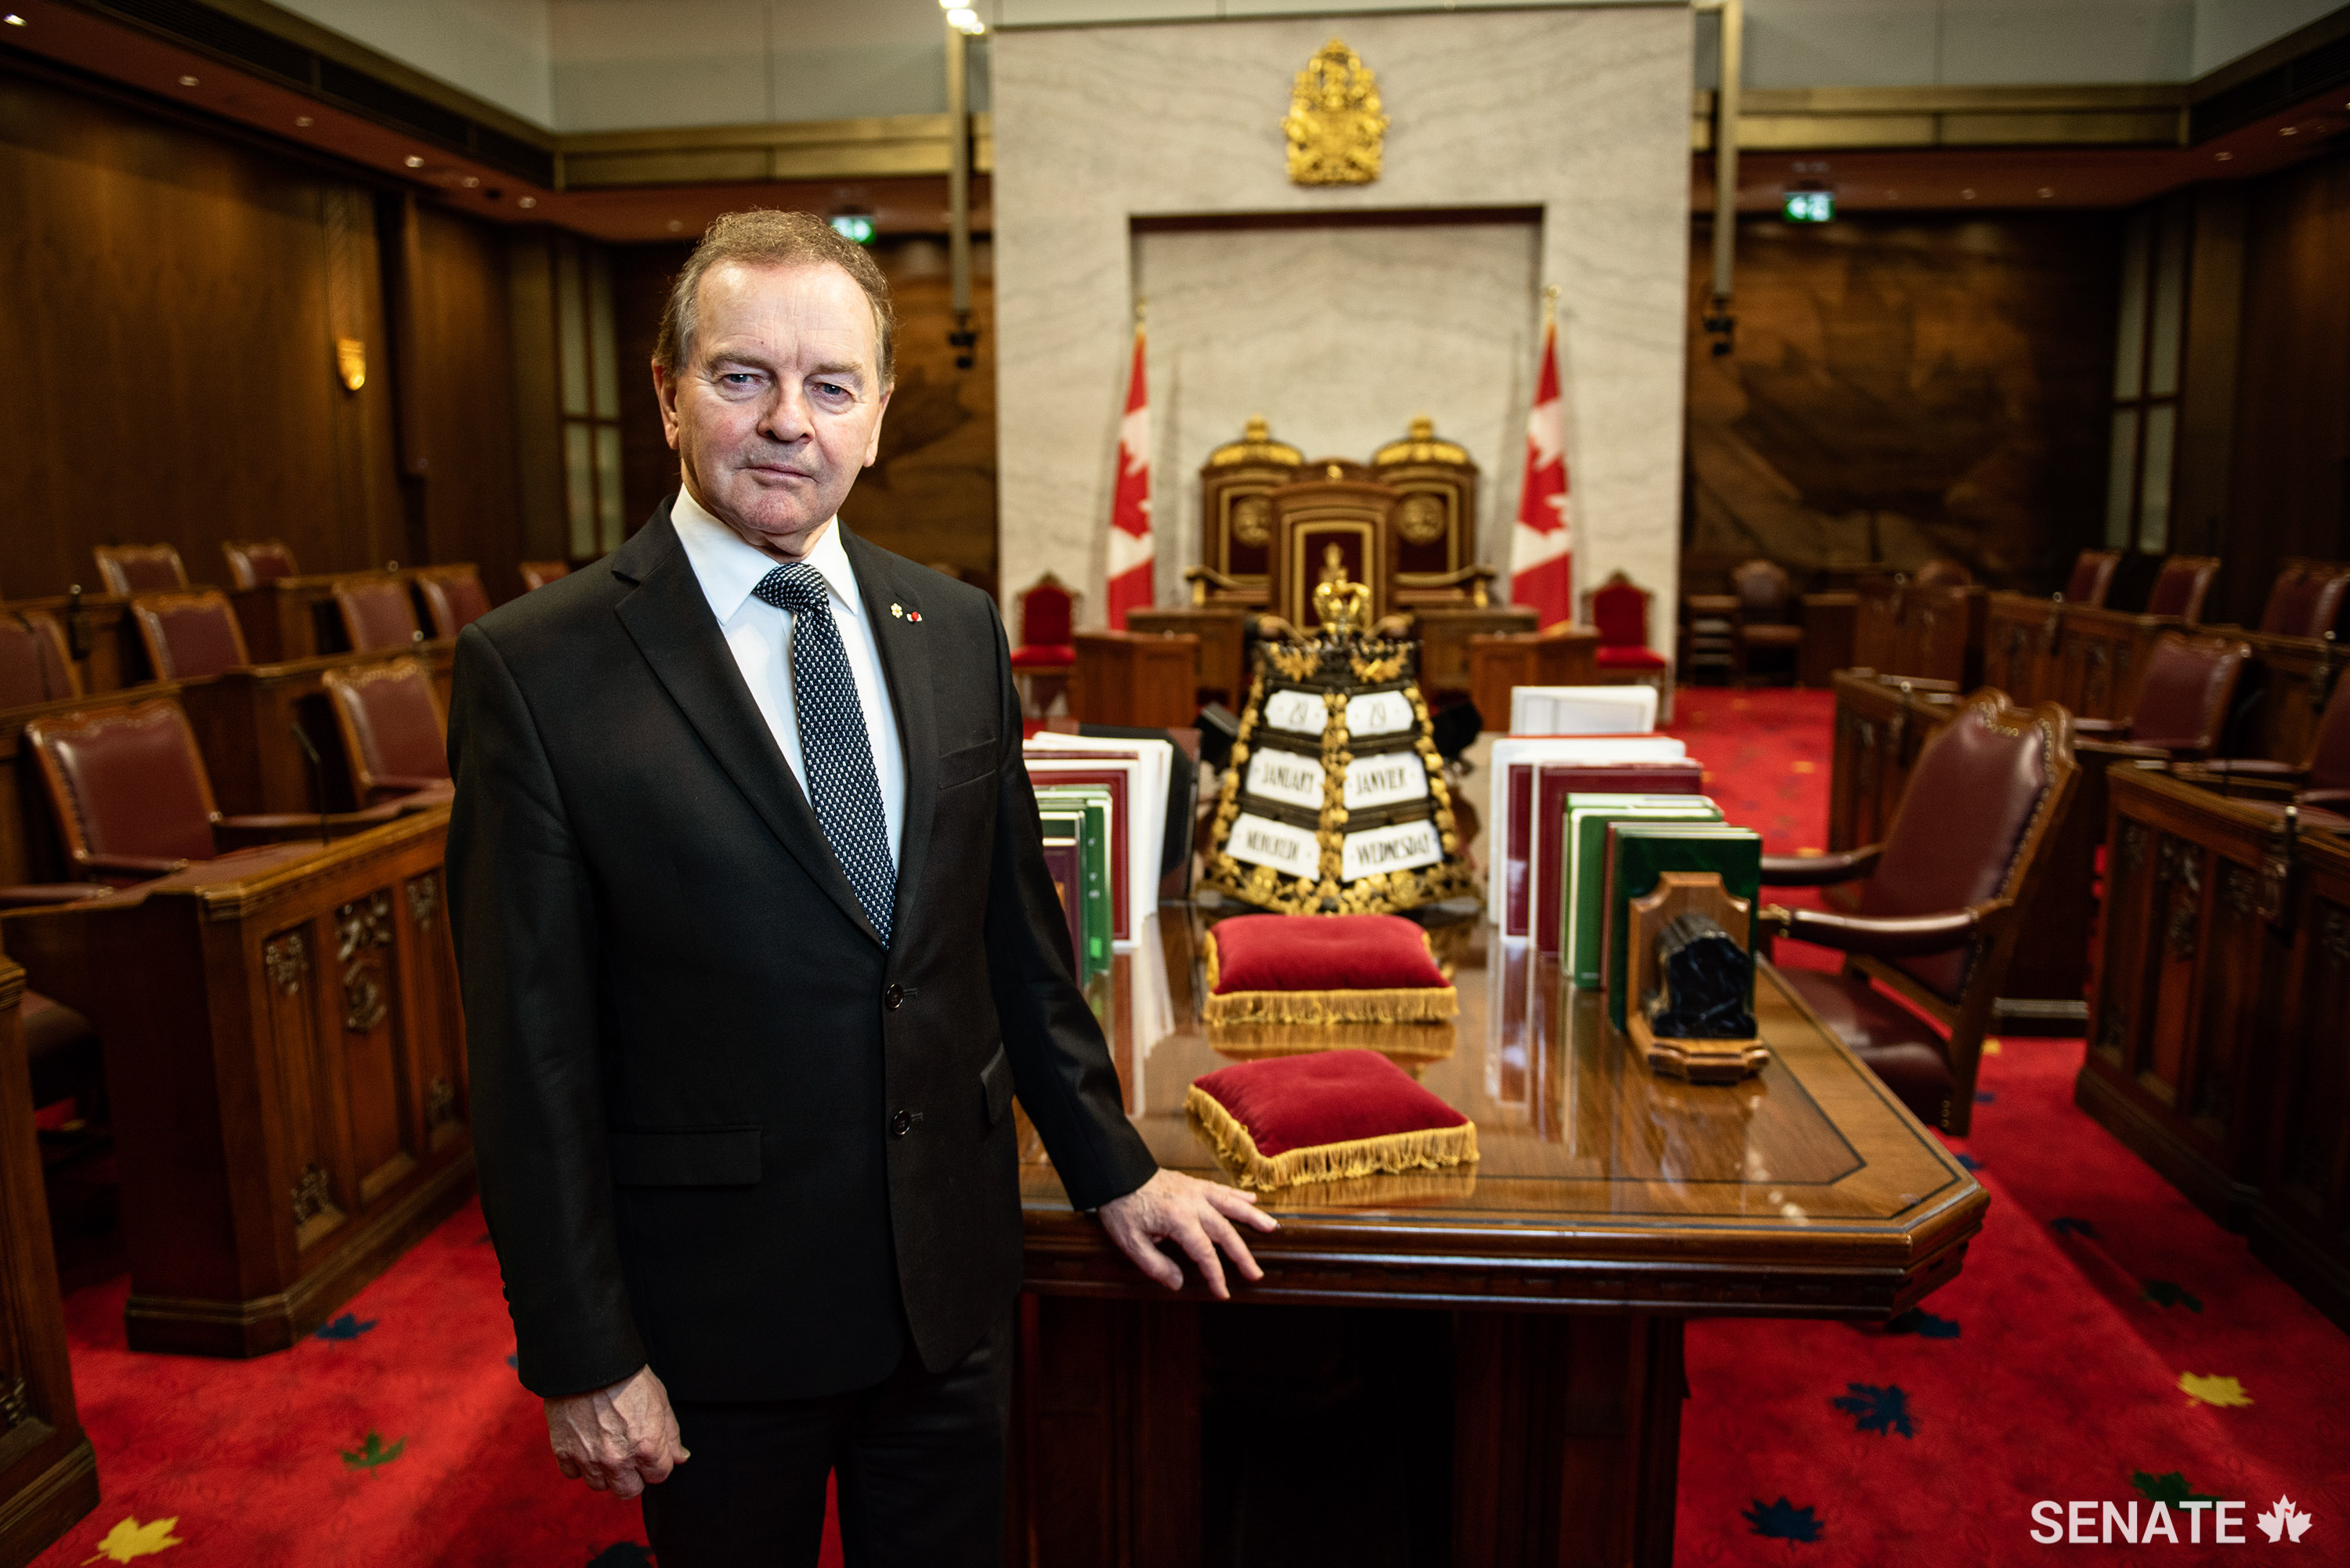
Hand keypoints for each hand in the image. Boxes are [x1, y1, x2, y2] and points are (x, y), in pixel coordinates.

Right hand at [544, 1364, 688, 1497]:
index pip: (658, 1476)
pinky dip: (578, 1463)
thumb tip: (680, 1457)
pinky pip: (573, 1474)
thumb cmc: (627, 1377)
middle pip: (629, 1490)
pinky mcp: (564, 1452)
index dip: (656, 1462)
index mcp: (647, 1447)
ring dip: (605, 1471)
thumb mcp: (660, 1401)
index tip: (650, 1450)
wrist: (589, 1361)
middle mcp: (618, 1459)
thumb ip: (671, 1435)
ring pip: (600, 1485)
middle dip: (632, 1476)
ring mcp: (589, 1458)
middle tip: (628, 1454)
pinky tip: (585, 1443)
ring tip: (605, 1446)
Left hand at [1097, 1167, 1277, 1299]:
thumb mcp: (1130, 1242)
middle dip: (1242, 1255)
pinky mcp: (1192, 1183)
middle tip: (1256, 1274)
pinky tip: (1252, 1198)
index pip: (1204, 1253)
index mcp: (1178, 1219)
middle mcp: (1193, 1203)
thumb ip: (1155, 1265)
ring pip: (1231, 1205)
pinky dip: (1238, 1194)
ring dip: (1253, 1217)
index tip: (1223, 1293)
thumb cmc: (1121, 1208)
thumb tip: (1179, 1283)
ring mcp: (1195, 1191)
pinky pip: (1221, 1189)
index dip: (1215, 1275)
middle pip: (1225, 1232)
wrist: (1115, 1173)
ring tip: (1272, 1227)